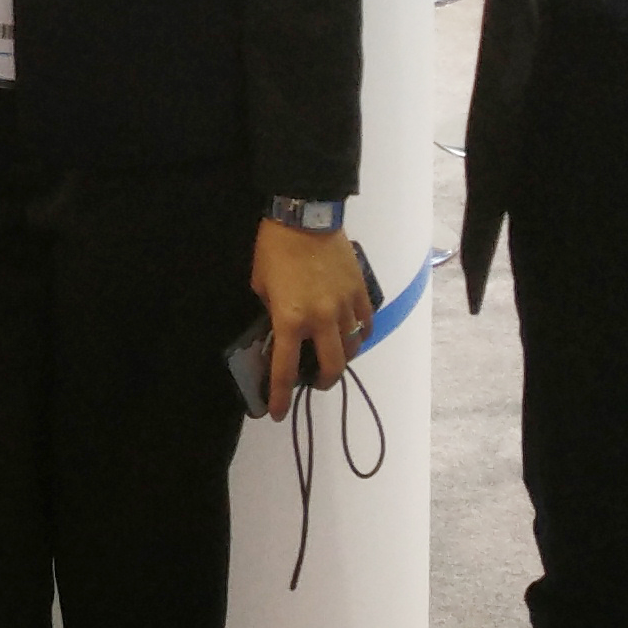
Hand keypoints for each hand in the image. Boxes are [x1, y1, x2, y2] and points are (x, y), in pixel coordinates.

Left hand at [248, 219, 374, 417]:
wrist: (305, 215)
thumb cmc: (274, 248)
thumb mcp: (260, 284)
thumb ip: (271, 312)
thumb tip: (279, 328)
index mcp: (290, 320)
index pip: (285, 370)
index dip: (280, 396)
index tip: (277, 412)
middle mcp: (321, 319)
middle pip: (331, 367)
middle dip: (322, 382)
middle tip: (314, 382)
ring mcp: (344, 306)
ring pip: (353, 347)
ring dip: (342, 358)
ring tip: (333, 356)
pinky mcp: (360, 291)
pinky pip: (367, 323)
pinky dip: (361, 333)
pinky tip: (353, 333)